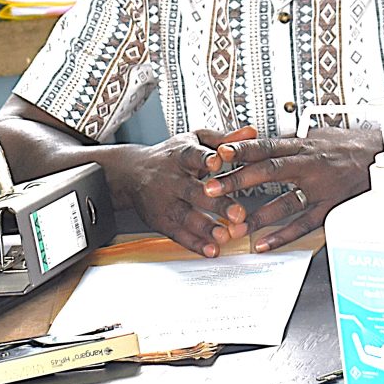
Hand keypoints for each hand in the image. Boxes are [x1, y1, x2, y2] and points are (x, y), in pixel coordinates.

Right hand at [123, 126, 257, 256]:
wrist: (131, 173)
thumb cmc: (170, 155)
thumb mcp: (194, 140)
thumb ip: (224, 139)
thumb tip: (252, 132)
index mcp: (181, 155)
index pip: (192, 155)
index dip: (205, 158)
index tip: (218, 161)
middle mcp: (171, 179)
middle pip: (194, 191)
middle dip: (217, 203)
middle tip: (238, 213)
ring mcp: (165, 202)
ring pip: (186, 216)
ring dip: (206, 228)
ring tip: (225, 236)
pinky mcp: (161, 221)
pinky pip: (179, 235)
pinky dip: (195, 244)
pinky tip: (211, 250)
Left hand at [202, 127, 382, 251]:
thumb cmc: (350, 145)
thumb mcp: (319, 135)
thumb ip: (291, 142)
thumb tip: (264, 142)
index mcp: (304, 144)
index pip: (267, 145)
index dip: (242, 148)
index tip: (219, 153)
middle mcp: (310, 164)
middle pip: (268, 171)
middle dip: (237, 181)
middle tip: (210, 190)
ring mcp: (321, 187)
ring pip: (284, 202)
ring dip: (256, 215)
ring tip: (232, 226)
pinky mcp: (331, 207)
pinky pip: (304, 224)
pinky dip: (282, 235)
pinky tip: (263, 243)